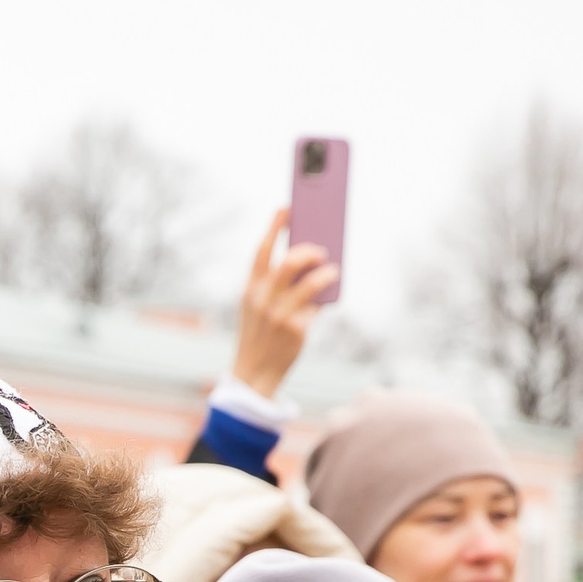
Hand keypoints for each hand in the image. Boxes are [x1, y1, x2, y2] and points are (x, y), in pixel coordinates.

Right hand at [228, 209, 339, 399]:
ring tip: (332, 270)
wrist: (254, 373)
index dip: (275, 226)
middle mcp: (263, 299)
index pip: (262, 251)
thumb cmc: (260, 335)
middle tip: (320, 250)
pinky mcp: (296, 329)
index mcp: (250, 289)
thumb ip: (276, 286)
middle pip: (289, 262)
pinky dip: (324, 297)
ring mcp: (279, 314)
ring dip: (325, 272)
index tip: (286, 208)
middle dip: (308, 252)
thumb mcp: (259, 308)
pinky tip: (330, 292)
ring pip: (309, 282)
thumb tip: (309, 264)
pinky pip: (316, 305)